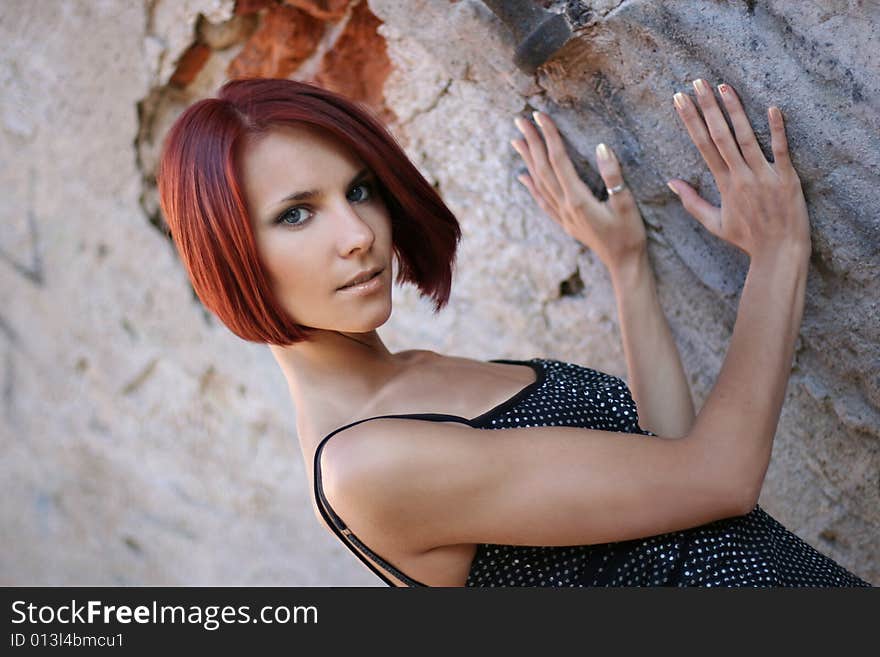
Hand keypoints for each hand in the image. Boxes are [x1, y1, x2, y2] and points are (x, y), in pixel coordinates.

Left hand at [511, 111, 647, 269]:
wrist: (624, 264)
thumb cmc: (629, 234)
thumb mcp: (627, 204)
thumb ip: (613, 176)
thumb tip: (601, 147)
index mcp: (579, 199)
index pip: (559, 160)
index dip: (550, 136)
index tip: (540, 116)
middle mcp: (565, 206)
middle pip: (543, 169)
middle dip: (532, 143)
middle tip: (520, 121)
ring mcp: (563, 216)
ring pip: (539, 183)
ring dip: (527, 160)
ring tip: (516, 141)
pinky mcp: (565, 222)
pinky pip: (542, 201)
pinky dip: (531, 186)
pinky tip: (523, 177)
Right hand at [667, 79, 810, 259]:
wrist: (779, 252)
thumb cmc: (748, 239)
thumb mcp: (714, 224)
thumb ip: (692, 202)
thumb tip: (671, 183)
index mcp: (723, 185)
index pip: (702, 146)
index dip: (690, 121)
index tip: (679, 100)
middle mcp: (741, 176)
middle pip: (719, 136)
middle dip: (706, 108)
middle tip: (696, 83)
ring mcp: (764, 175)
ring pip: (746, 137)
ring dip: (734, 111)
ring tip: (724, 87)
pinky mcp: (787, 178)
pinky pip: (781, 150)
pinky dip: (777, 129)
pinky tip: (771, 108)